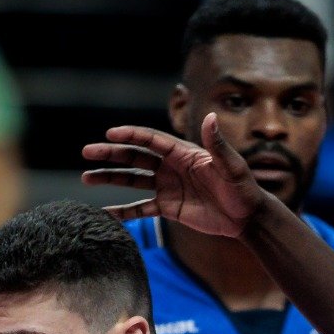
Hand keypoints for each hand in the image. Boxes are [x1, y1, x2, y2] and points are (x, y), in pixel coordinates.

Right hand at [80, 113, 262, 236]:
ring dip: (110, 178)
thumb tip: (210, 117)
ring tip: (87, 178)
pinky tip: (105, 214)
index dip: (131, 136)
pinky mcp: (168, 207)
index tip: (110, 134)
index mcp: (184, 153)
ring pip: (132, 180)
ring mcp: (167, 187)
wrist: (246, 217)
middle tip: (87, 152)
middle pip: (135, 157)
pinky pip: (140, 209)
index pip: (151, 141)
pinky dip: (123, 212)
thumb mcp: (232, 166)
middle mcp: (171, 167)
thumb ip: (218, 145)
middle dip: (111, 155)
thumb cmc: (243, 188)